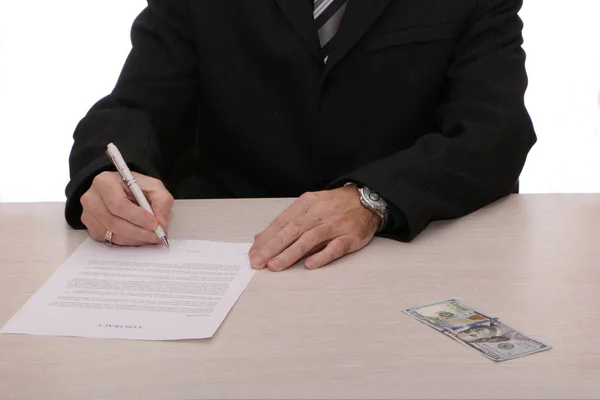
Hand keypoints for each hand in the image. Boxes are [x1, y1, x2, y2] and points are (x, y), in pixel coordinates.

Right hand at [80, 171, 173, 245]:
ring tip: (152, 238)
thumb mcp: (154, 187)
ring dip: (135, 239)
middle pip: (114, 222)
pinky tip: (140, 238)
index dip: (137, 217)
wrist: (122, 191)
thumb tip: (161, 222)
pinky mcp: (91, 228)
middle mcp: (91, 198)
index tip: (154, 224)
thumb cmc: (136, 188)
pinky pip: (110, 240)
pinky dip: (128, 242)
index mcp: (104, 182)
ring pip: (112, 233)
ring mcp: (89, 215)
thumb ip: (162, 202)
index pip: (118, 204)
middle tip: (157, 236)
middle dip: (139, 232)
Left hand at [249, 186, 380, 270]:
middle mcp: (319, 213)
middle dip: (273, 247)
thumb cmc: (336, 204)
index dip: (267, 238)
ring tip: (275, 265)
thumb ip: (287, 222)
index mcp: (307, 203)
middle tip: (258, 262)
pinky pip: (335, 248)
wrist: (367, 199)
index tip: (254, 252)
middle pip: (292, 230)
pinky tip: (309, 265)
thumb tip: (261, 238)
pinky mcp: (350, 237)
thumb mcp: (309, 205)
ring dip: (290, 253)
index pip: (282, 222)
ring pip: (310, 239)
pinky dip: (322, 256)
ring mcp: (335, 225)